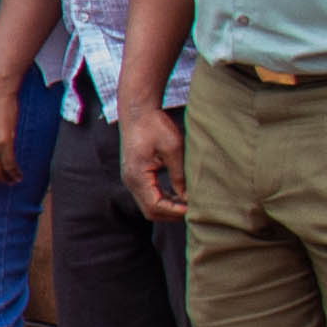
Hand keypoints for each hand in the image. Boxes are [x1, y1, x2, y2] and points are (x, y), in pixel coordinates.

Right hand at [124, 97, 189, 221]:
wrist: (137, 111)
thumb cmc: (155, 125)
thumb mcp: (173, 148)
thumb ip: (180, 175)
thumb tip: (188, 197)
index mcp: (138, 176)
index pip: (156, 206)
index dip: (176, 212)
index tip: (195, 210)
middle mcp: (131, 181)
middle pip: (150, 211)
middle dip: (172, 214)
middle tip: (195, 211)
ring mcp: (131, 179)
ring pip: (149, 205)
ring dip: (168, 208)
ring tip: (190, 204)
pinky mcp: (135, 175)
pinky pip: (149, 195)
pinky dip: (164, 199)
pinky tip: (179, 194)